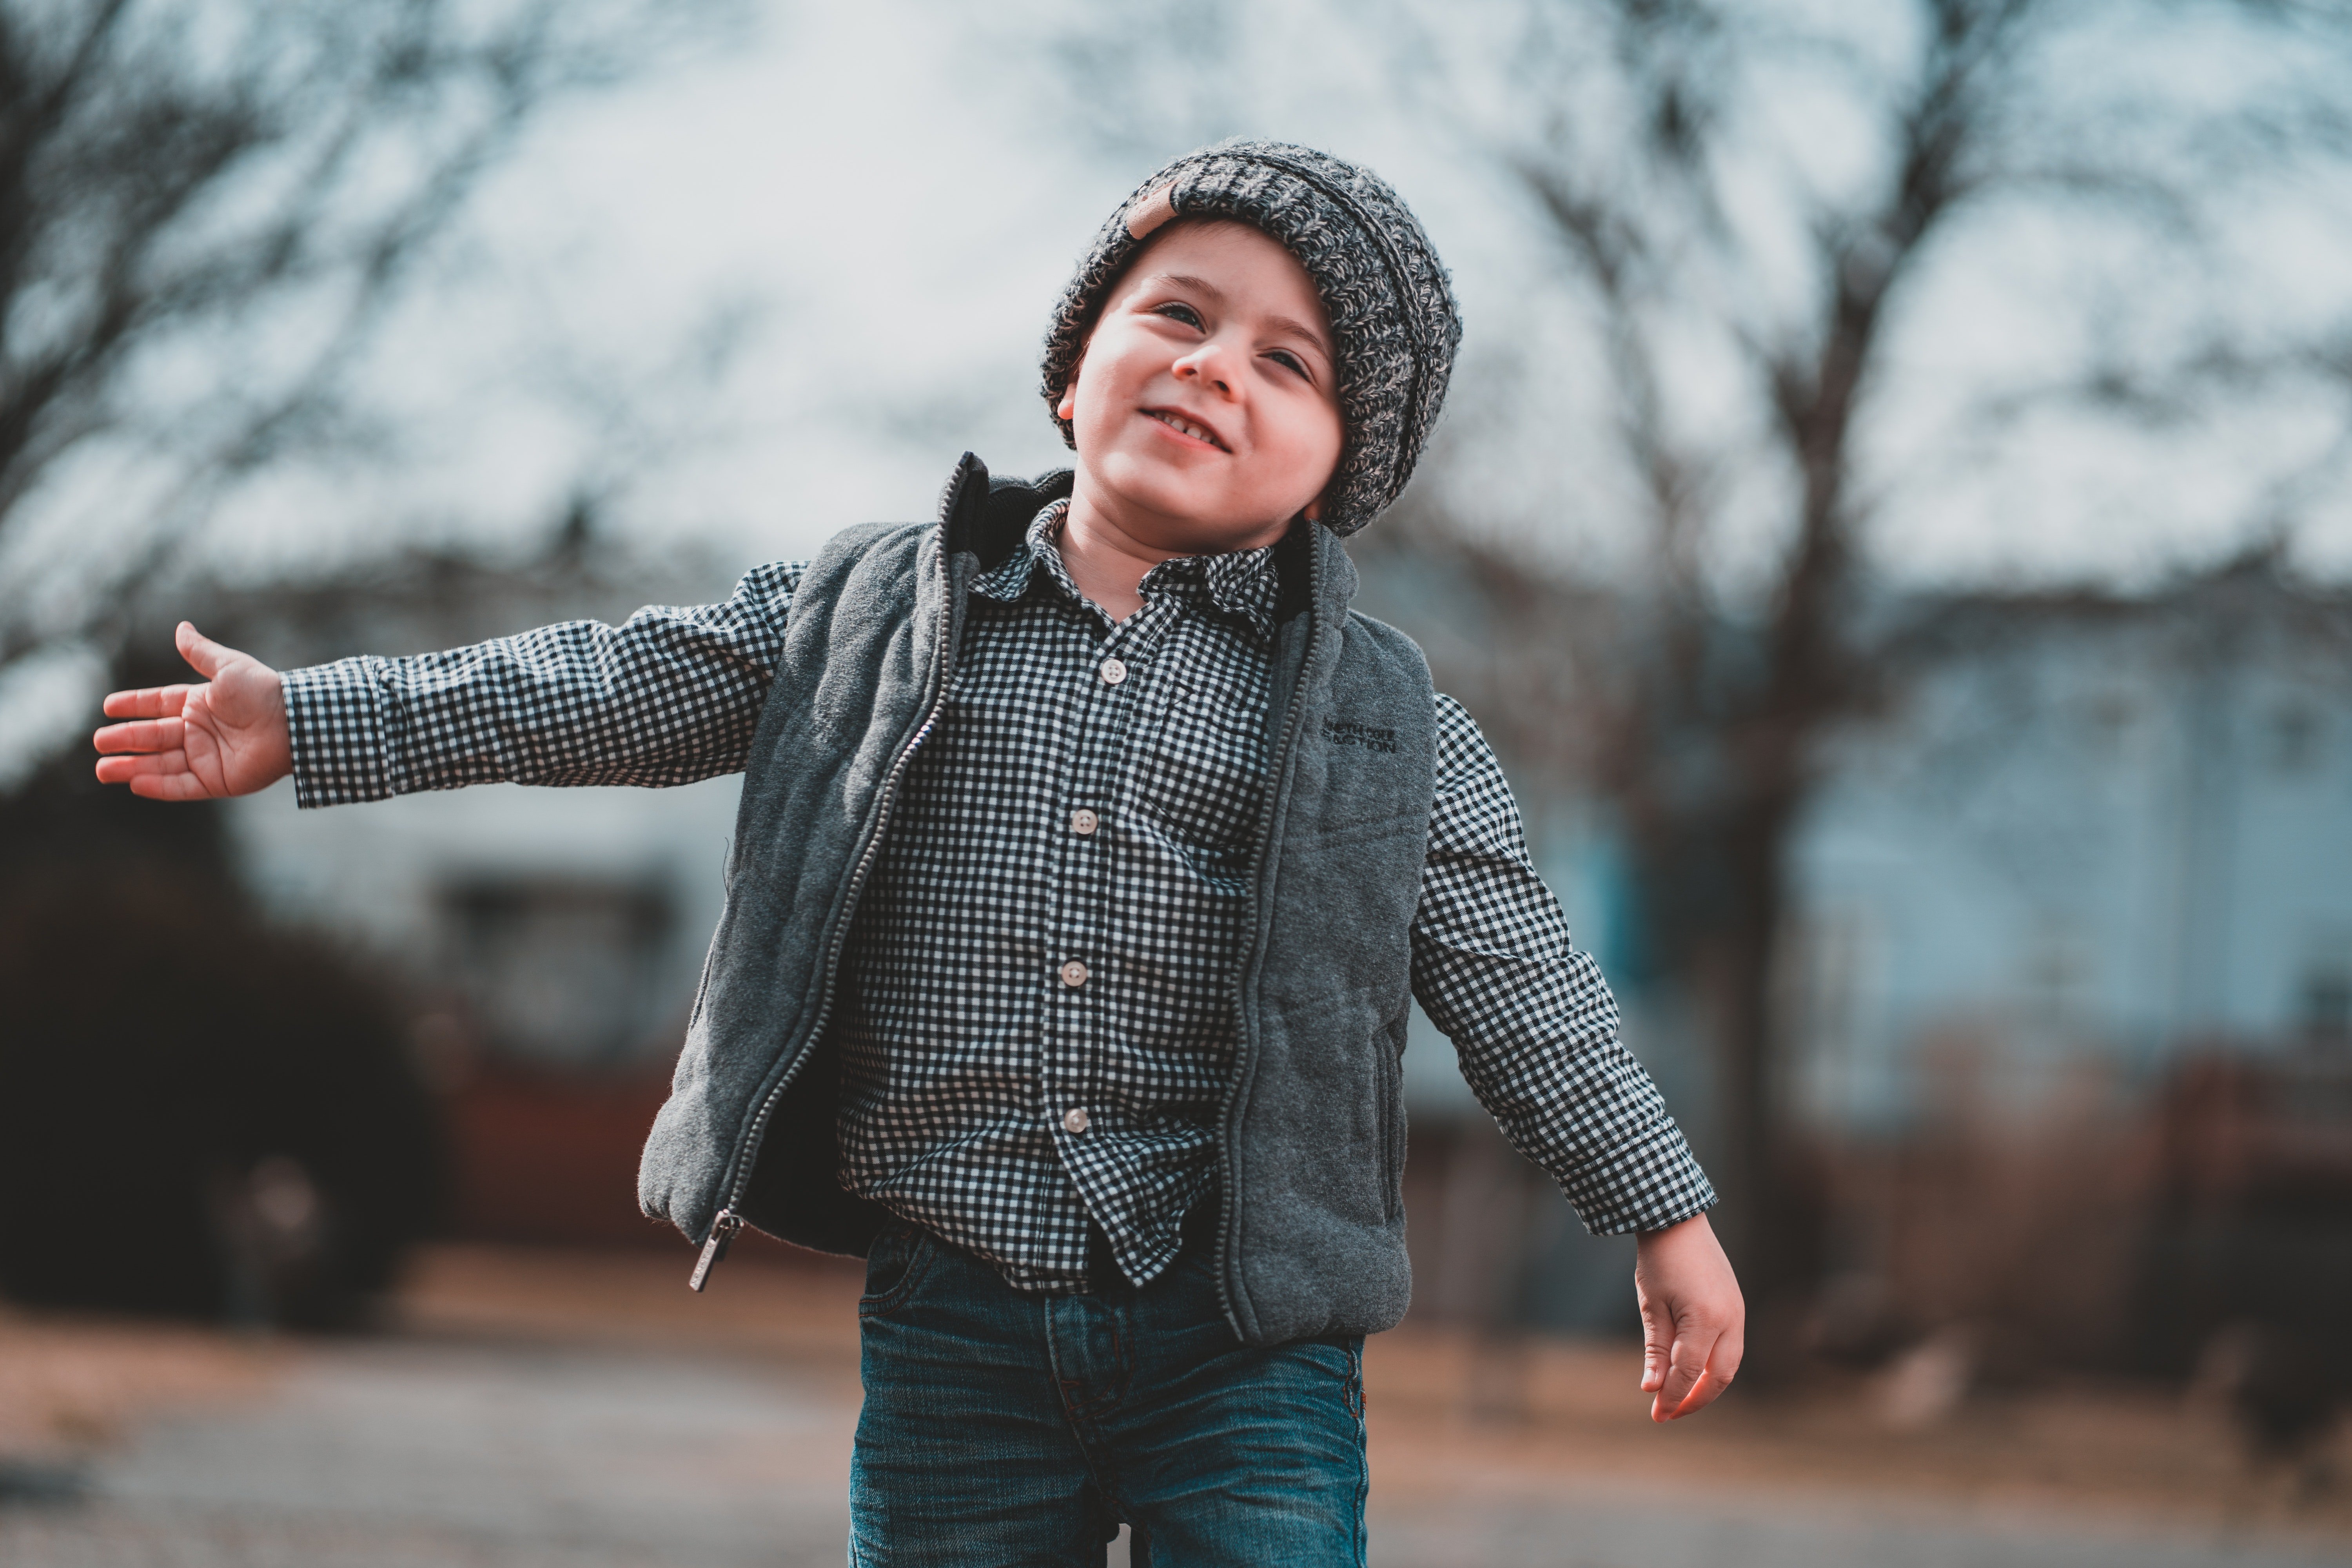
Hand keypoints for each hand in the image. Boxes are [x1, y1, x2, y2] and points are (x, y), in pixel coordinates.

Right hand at [93, 622, 290, 799]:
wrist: (293, 722)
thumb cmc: (262, 691)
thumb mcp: (227, 667)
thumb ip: (200, 652)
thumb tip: (181, 627)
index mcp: (200, 703)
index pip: (158, 703)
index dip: (134, 705)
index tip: (109, 706)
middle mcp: (200, 731)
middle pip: (154, 736)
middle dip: (125, 740)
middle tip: (99, 742)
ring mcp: (207, 757)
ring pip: (161, 764)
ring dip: (132, 766)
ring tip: (102, 769)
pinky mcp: (218, 781)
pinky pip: (182, 786)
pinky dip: (159, 786)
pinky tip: (134, 783)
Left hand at [1635, 1212, 1744, 1421]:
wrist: (1678, 1221)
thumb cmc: (1659, 1261)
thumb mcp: (1652, 1306)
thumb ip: (1657, 1350)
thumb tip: (1653, 1390)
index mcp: (1705, 1319)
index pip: (1689, 1372)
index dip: (1672, 1397)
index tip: (1656, 1415)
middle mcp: (1730, 1319)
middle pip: (1719, 1376)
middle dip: (1694, 1399)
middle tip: (1668, 1413)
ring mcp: (1737, 1312)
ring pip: (1729, 1366)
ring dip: (1707, 1387)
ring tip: (1680, 1398)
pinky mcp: (1736, 1307)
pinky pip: (1731, 1349)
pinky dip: (1714, 1367)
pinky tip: (1693, 1373)